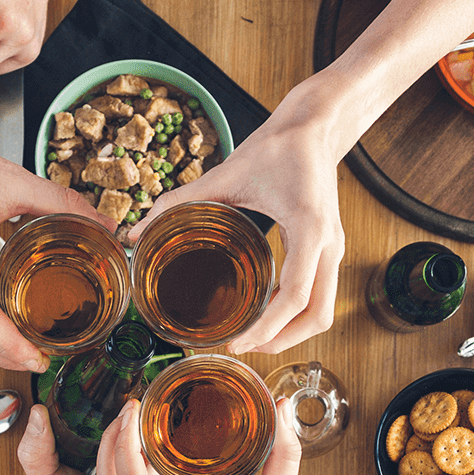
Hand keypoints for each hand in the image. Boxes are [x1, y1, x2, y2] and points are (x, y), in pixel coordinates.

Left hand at [133, 99, 346, 353]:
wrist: (316, 127)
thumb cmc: (279, 146)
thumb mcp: (227, 172)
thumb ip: (182, 201)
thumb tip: (138, 229)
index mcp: (309, 229)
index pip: (296, 296)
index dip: (267, 328)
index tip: (237, 343)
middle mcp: (329, 245)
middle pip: (317, 317)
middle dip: (281, 341)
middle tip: (241, 347)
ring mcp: (335, 249)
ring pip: (323, 312)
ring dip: (292, 333)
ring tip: (252, 338)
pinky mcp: (330, 248)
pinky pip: (320, 296)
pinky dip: (296, 316)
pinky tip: (266, 316)